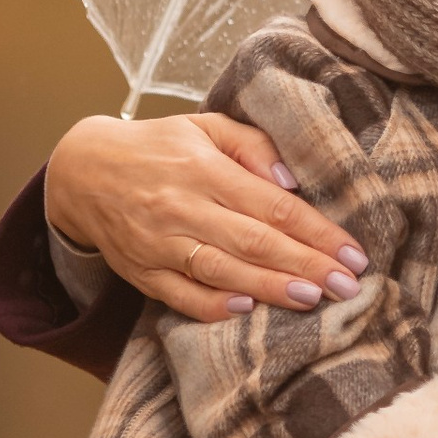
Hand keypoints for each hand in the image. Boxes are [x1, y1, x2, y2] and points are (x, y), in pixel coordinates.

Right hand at [42, 112, 368, 321]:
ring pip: (221, 271)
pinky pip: (180, 296)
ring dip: (269, 289)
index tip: (354, 252)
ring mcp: (158, 243)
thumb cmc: (158, 147)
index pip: (272, 205)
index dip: (317, 231)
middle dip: (306, 266)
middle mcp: (181, 207)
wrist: (83, 172)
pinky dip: (213, 306)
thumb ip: (254, 147)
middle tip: (349, 285)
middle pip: (254, 241)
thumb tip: (292, 182)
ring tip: (312, 299)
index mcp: (203, 168)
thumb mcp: (206, 127)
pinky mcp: (140, 272)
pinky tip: (247, 311)